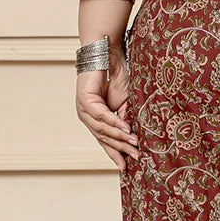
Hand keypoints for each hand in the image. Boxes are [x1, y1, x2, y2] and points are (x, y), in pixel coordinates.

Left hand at [75, 46, 138, 170]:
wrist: (108, 53)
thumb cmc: (116, 75)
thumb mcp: (125, 101)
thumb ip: (125, 118)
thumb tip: (131, 137)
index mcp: (95, 118)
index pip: (105, 140)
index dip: (115, 154)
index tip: (126, 167)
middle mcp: (87, 116)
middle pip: (104, 138)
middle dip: (121, 149)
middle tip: (136, 157)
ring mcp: (83, 109)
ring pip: (102, 130)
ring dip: (120, 138)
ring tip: (135, 144)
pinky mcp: (84, 100)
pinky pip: (102, 116)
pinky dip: (114, 123)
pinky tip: (126, 129)